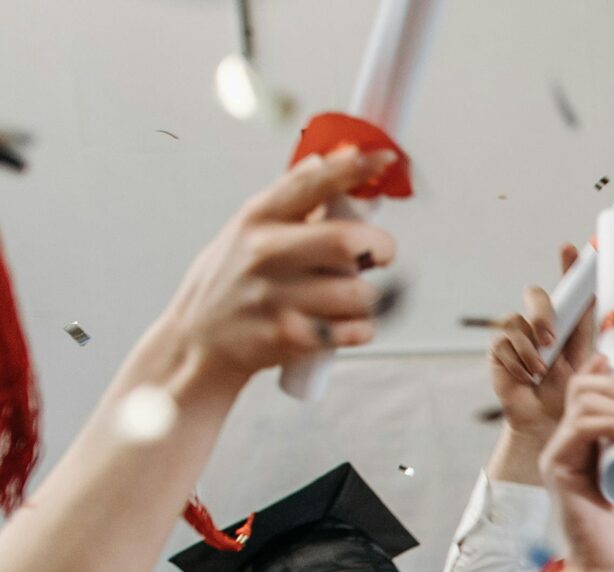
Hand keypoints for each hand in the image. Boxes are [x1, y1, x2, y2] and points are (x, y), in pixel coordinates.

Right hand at [154, 147, 398, 393]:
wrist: (197, 340)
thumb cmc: (234, 279)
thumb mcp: (249, 229)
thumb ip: (292, 200)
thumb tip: (328, 160)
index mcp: (259, 217)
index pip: (312, 182)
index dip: (354, 168)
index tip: (385, 158)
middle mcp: (265, 251)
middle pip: (349, 241)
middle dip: (381, 247)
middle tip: (379, 255)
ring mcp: (276, 295)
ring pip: (361, 292)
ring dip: (367, 298)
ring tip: (345, 298)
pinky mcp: (289, 336)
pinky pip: (356, 330)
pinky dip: (361, 329)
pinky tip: (340, 325)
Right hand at [489, 243, 594, 469]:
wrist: (556, 438)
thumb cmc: (581, 412)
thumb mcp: (603, 380)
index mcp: (573, 334)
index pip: (572, 294)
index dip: (570, 269)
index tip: (573, 249)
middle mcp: (545, 332)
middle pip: (539, 297)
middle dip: (544, 312)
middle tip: (553, 338)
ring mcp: (520, 343)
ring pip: (517, 320)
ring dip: (531, 345)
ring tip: (543, 370)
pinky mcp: (500, 358)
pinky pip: (501, 345)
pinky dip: (517, 362)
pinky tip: (527, 378)